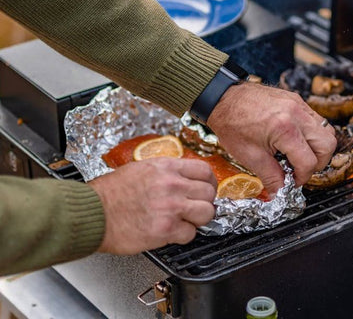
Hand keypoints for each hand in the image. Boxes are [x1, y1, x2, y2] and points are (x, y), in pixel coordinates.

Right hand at [88, 157, 216, 253]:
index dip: (209, 182)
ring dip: (198, 219)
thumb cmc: (110, 193)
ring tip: (185, 220)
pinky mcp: (165, 229)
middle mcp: (172, 185)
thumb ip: (166, 171)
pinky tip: (171, 232)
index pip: (205, 170)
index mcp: (166, 167)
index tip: (206, 189)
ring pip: (207, 213)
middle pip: (210, 192)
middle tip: (195, 207)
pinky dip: (183, 236)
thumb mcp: (141, 168)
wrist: (92, 213)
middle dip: (205, 202)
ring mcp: (171, 207)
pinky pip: (190, 234)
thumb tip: (184, 177)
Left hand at [207, 82, 336, 195]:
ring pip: (327, 130)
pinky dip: (311, 134)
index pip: (308, 162)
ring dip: (318, 148)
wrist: (223, 98)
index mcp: (285, 129)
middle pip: (327, 145)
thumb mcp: (250, 156)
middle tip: (300, 169)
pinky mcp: (297, 100)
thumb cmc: (232, 124)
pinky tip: (294, 140)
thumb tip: (282, 192)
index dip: (302, 177)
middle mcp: (297, 114)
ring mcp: (299, 104)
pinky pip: (316, 119)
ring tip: (298, 155)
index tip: (292, 181)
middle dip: (317, 162)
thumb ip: (271, 177)